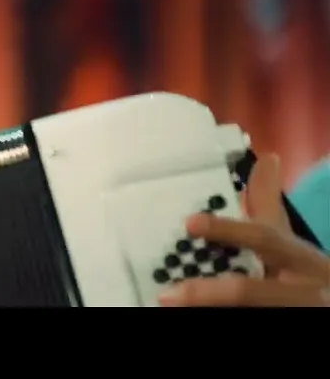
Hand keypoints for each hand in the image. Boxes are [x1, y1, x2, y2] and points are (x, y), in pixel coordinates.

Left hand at [159, 153, 329, 306]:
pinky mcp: (283, 321)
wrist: (329, 302)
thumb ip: (270, 205)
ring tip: (167, 304)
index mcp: (301, 259)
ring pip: (248, 308)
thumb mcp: (289, 240)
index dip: (227, 231)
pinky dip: (214, 317)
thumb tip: (268, 158)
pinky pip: (248, 319)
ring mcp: (293, 310)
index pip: (264, 239)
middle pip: (248, 290)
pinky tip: (187, 316)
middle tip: (166, 295)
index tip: (190, 223)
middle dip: (206, 293)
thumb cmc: (305, 272)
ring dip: (205, 308)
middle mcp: (303, 289)